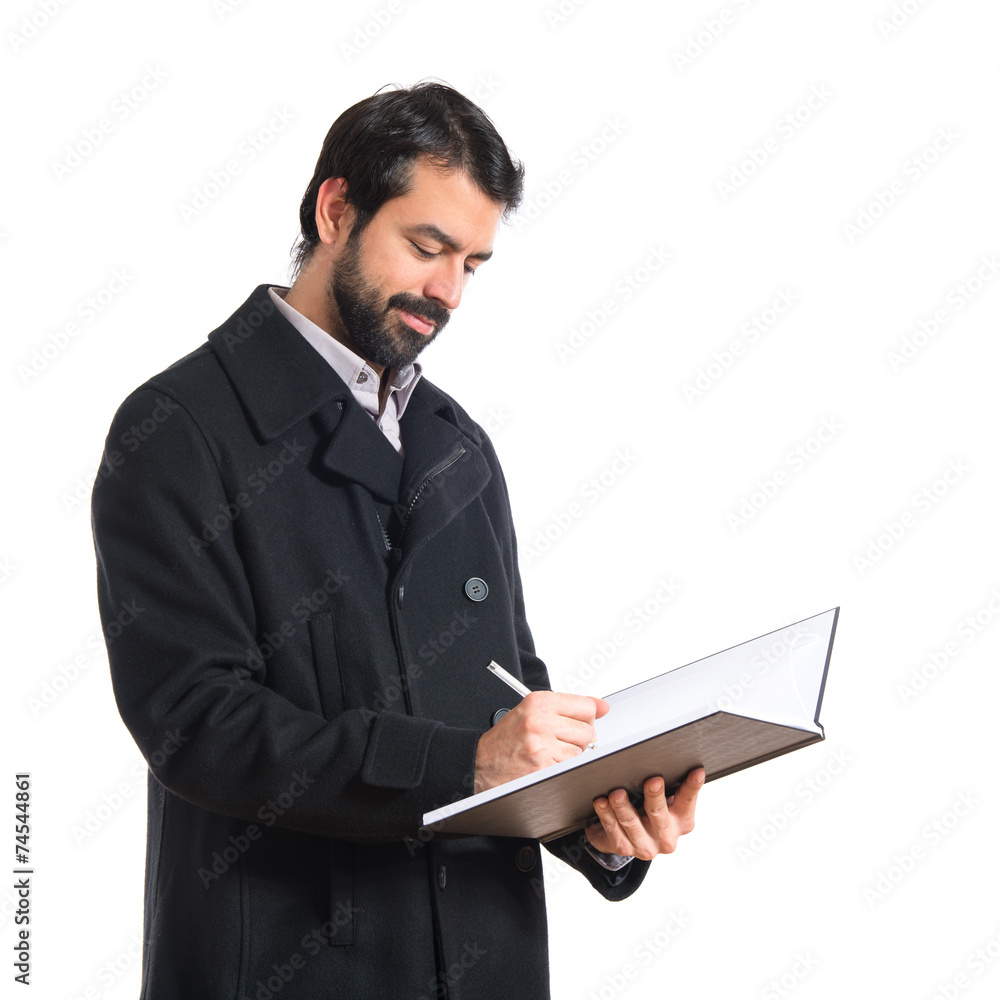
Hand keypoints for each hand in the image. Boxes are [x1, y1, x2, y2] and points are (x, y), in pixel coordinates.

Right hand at [474, 691, 608, 792]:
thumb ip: (568, 706)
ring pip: (581, 750)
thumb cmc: (506, 739)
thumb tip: (602, 706)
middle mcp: (540, 720)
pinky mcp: (543, 766)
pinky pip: (570, 766)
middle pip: (587, 730)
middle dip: (578, 738)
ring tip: (549, 752)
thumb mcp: (532, 711)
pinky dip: (561, 767)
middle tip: (558, 741)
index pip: (586, 706)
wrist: (481, 763)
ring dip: (569, 755)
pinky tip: (545, 763)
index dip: (587, 717)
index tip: (581, 722)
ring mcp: (542, 744)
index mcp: (538, 702)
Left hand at [584, 767, 704, 860]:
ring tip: (616, 793)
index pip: (687, 801)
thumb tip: (664, 757)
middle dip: (655, 797)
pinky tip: (601, 802)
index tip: (696, 771)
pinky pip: (612, 829)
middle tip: (652, 781)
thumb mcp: (665, 802)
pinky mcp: (623, 847)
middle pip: (659, 814)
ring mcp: (644, 845)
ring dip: (623, 807)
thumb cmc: (650, 812)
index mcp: (681, 821)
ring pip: (631, 823)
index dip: (692, 786)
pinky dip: (606, 814)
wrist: (630, 839)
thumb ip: (670, 786)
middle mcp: (665, 836)